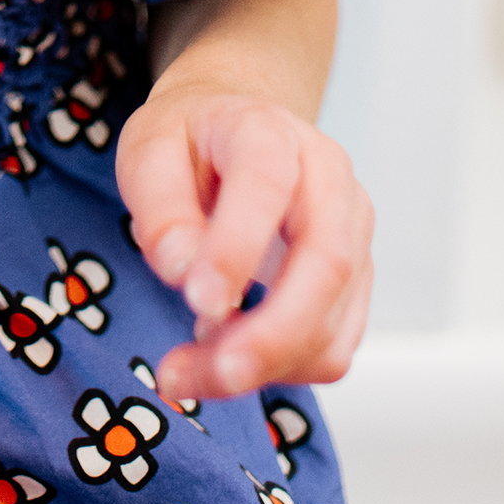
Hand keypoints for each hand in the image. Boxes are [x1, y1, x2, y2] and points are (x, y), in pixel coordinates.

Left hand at [115, 81, 373, 402]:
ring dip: (262, 364)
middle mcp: (328, 178)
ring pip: (332, 321)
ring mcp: (352, 231)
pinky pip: (331, 348)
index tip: (196, 299)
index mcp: (269, 130)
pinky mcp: (356, 282)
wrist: (231, 135)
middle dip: (270, 335)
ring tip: (188, 365)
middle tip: (205, 373)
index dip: (236, 246)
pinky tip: (227, 352)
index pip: (267, 183)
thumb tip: (182, 271)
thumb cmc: (189, 143)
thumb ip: (159, 207)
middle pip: (326, 263)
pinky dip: (279, 371)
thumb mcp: (147, 152)